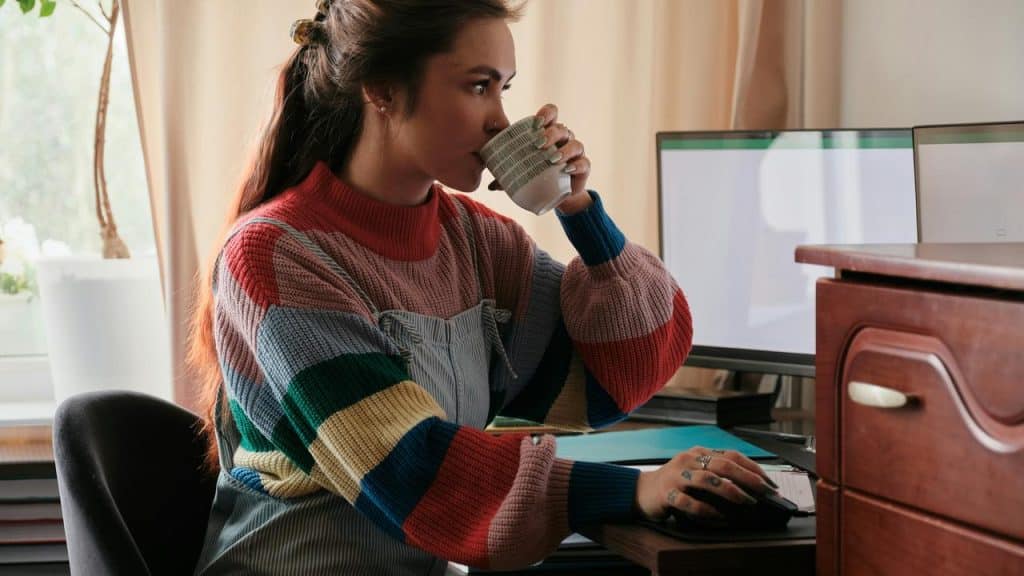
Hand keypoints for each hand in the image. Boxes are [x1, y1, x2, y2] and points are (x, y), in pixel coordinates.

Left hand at [489, 103, 592, 213]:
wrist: (554, 198)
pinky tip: (567, 169)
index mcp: (548, 133)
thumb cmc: (535, 177)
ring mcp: (575, 153)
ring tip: (553, 159)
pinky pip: (584, 163)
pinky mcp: (583, 168)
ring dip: (564, 150)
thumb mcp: (520, 175)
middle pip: (561, 129)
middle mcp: (563, 140)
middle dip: (551, 134)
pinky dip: (577, 165)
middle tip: (539, 144)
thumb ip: (506, 177)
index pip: (551, 114)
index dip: (547, 113)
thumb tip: (489, 185)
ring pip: (575, 144)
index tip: (537, 122)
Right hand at [634, 447, 777, 521]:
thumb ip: (717, 474)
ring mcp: (676, 475)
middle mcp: (689, 460)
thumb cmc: (675, 483)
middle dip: (749, 479)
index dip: (754, 469)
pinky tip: (719, 516)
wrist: (641, 490)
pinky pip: (689, 502)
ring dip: (731, 491)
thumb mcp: (696, 472)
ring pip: (707, 480)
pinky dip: (707, 510)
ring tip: (747, 502)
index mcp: (699, 452)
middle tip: (765, 492)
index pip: (732, 456)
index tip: (770, 484)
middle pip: (723, 465)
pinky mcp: (666, 493)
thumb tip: (752, 489)